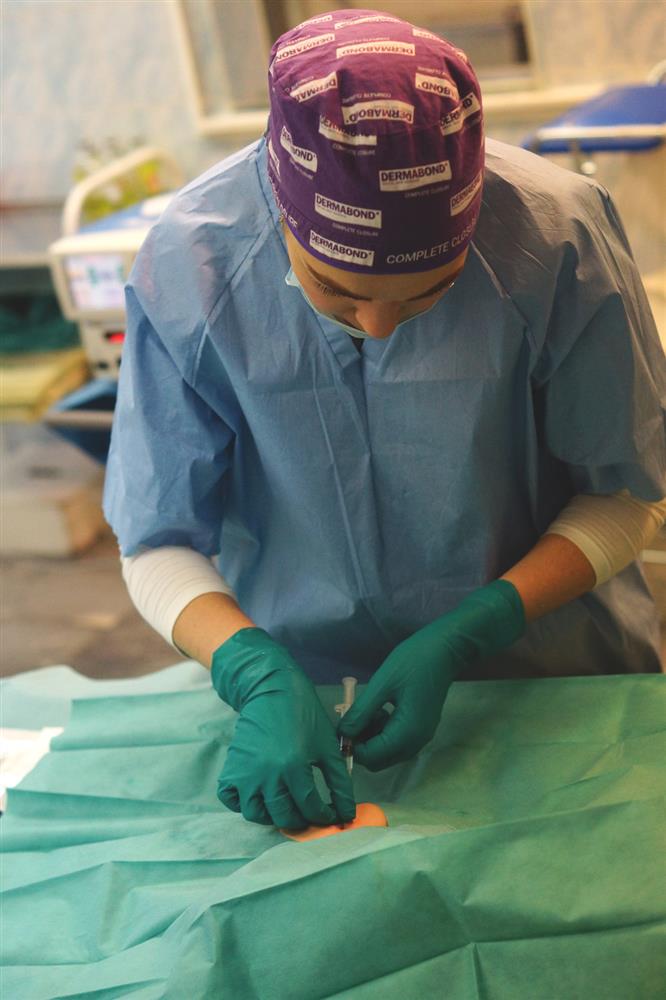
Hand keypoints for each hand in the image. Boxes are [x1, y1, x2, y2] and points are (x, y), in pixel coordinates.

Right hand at [211, 628, 355, 828]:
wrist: (271, 691)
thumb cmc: (304, 716)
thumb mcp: (327, 747)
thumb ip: (340, 782)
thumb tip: (348, 813)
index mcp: (294, 767)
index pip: (310, 808)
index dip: (324, 816)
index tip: (330, 815)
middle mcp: (267, 775)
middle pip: (284, 816)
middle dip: (301, 820)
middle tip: (309, 813)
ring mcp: (245, 774)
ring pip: (256, 814)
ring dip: (272, 816)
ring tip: (285, 806)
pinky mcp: (231, 769)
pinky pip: (231, 800)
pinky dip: (243, 803)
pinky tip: (260, 795)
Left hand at [337, 580, 524, 770]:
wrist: (445, 649)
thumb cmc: (413, 662)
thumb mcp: (382, 684)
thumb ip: (361, 712)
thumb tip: (343, 734)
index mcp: (407, 733)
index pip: (371, 757)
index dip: (352, 747)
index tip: (340, 727)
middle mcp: (415, 742)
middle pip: (379, 759)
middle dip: (361, 743)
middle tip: (352, 717)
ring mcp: (420, 736)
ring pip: (387, 751)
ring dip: (371, 736)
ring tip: (367, 709)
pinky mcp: (421, 728)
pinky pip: (396, 740)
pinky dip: (383, 731)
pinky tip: (379, 709)